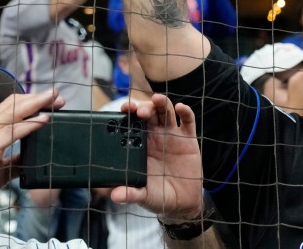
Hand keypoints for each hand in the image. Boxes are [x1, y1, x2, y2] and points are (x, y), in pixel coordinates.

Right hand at [0, 90, 63, 223]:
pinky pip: (11, 132)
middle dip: (38, 99)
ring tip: (55, 101)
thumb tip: (30, 158)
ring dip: (36, 105)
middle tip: (58, 96)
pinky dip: (29, 124)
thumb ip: (14, 162)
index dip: (32, 103)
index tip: (52, 103)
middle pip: (14, 104)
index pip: (12, 108)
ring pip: (13, 112)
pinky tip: (43, 120)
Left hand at [110, 94, 202, 222]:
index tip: (123, 110)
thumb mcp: (143, 195)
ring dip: (161, 103)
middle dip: (144, 107)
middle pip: (149, 113)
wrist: (182, 203)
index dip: (128, 114)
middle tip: (139, 111)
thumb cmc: (159, 196)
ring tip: (157, 99)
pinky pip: (188, 121)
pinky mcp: (188, 139)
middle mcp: (156, 136)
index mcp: (141, 145)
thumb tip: (114, 196)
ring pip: (166, 112)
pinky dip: (185, 112)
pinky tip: (181, 108)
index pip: (133, 123)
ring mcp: (172, 135)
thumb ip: (130, 193)